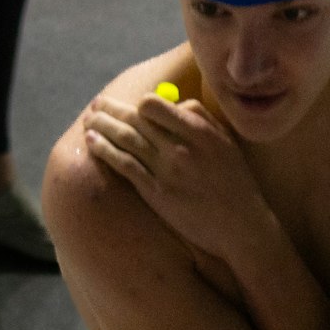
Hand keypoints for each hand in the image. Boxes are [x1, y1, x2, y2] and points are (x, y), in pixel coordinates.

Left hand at [83, 90, 277, 266]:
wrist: (241, 226)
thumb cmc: (236, 183)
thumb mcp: (228, 144)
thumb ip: (202, 119)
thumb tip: (174, 102)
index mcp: (200, 132)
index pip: (155, 105)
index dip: (140, 103)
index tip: (132, 105)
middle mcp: (181, 148)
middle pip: (135, 119)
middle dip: (111, 109)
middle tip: (97, 104)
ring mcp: (166, 171)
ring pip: (125, 139)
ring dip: (102, 126)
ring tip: (89, 119)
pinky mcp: (156, 192)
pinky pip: (123, 164)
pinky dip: (104, 150)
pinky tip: (91, 142)